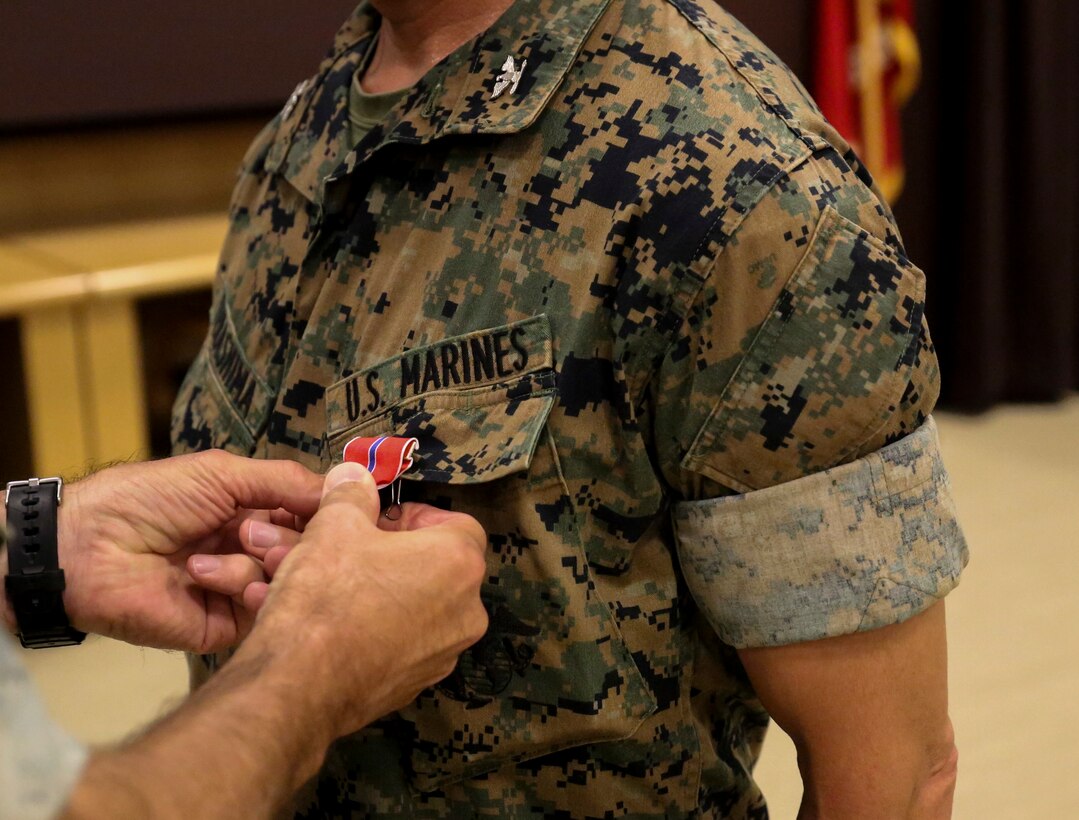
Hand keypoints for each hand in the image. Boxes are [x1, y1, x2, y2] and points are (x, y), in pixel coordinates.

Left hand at [31, 451, 321, 651]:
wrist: (88, 546)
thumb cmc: (150, 499)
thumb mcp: (222, 473)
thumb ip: (285, 480)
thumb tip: (345, 486)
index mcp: (256, 513)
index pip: (313, 517)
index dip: (331, 515)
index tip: (351, 511)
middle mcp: (255, 552)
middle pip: (311, 551)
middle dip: (291, 537)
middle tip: (250, 530)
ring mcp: (242, 591)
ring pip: (291, 580)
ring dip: (263, 558)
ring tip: (228, 545)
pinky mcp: (225, 628)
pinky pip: (260, 610)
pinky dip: (241, 585)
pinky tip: (207, 574)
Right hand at [213, 463, 488, 734]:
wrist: (300, 686)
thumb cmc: (327, 594)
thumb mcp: (334, 525)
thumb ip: (352, 493)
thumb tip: (356, 474)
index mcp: (460, 564)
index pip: (456, 524)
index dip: (413, 516)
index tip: (376, 521)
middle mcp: (466, 612)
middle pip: (435, 567)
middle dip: (390, 554)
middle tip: (346, 550)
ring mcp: (444, 655)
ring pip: (412, 607)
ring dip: (374, 590)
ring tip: (325, 584)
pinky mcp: (415, 686)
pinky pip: (396, 643)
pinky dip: (369, 628)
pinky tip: (326, 623)